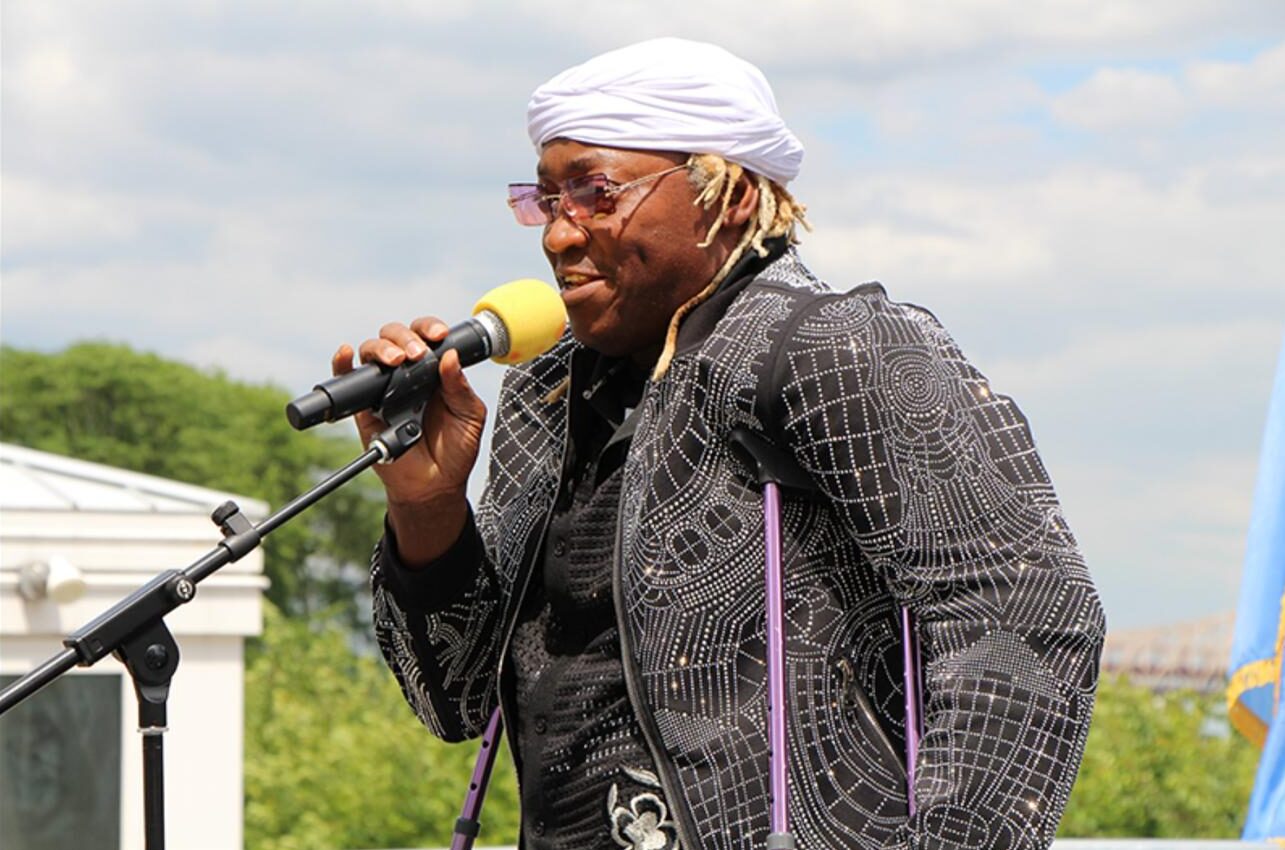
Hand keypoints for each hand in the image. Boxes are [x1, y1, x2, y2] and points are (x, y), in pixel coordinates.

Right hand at [332, 317, 486, 564]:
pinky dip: (343, 364)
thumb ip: (460, 387)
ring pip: (372, 353)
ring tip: (395, 360)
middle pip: (396, 337)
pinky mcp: (364, 409)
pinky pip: (349, 382)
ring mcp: (384, 389)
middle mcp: (408, 375)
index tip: (439, 336)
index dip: (429, 329)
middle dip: (405, 338)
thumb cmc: (456, 450)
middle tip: (416, 355)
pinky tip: (346, 354)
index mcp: (434, 372)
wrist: (435, 485)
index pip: (426, 337)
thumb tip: (450, 356)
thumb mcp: (469, 416)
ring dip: (381, 349)